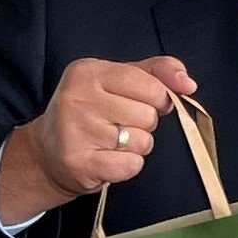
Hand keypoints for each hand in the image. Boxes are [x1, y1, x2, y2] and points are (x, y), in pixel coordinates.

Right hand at [0, 56, 199, 225]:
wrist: (49, 152)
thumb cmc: (92, 112)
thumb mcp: (120, 80)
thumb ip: (158, 72)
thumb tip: (188, 83)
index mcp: (88, 71)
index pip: (151, 85)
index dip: (157, 99)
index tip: (141, 102)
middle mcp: (77, 97)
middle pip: (149, 115)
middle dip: (144, 124)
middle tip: (117, 124)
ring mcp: (75, 130)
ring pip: (143, 141)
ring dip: (136, 146)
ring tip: (110, 142)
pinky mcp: (79, 162)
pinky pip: (131, 165)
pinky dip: (126, 166)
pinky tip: (106, 159)